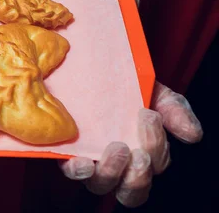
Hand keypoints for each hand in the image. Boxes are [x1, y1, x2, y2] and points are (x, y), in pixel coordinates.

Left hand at [59, 81, 202, 206]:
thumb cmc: (125, 85)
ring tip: (117, 148)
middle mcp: (116, 163)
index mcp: (140, 153)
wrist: (88, 68)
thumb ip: (175, 111)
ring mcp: (90, 159)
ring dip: (113, 172)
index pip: (155, 166)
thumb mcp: (154, 92)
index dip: (156, 149)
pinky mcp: (64, 151)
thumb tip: (193, 134)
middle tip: (139, 152)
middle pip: (132, 191)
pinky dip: (79, 171)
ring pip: (102, 185)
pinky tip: (84, 162)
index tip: (149, 115)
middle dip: (139, 176)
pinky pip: (70, 171)